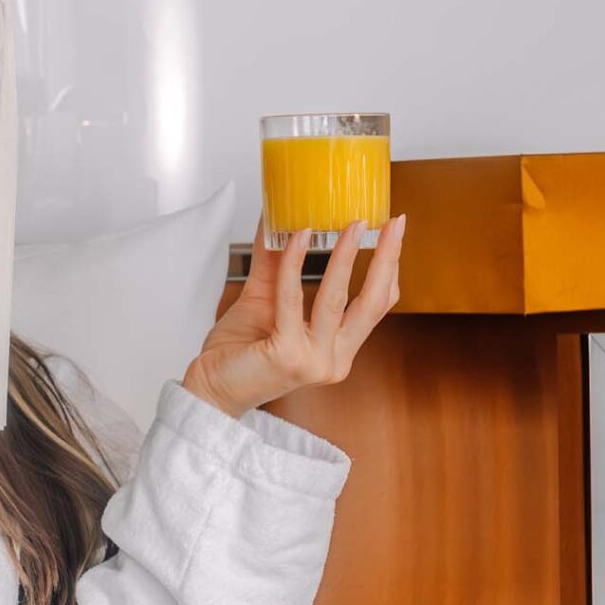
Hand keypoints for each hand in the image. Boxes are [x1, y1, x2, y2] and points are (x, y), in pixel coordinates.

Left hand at [183, 214, 404, 418]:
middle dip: (387, 258)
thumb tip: (280, 217)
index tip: (394, 230)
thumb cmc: (238, 351)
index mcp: (337, 349)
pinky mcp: (288, 356)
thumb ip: (277, 263)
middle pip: (373, 304)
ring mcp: (314, 361)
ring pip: (336, 298)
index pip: (376, 306)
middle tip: (392, 222)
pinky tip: (298, 237)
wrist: (210, 387)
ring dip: (344, 255)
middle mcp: (333, 360)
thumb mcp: (266, 300)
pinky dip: (296, 264)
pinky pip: (293, 299)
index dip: (389, 267)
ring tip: (350, 224)